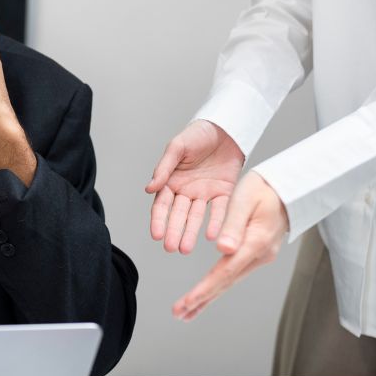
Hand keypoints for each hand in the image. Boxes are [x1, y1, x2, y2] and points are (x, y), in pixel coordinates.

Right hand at [147, 120, 244, 253]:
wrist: (226, 127)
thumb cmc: (198, 134)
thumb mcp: (177, 147)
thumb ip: (164, 168)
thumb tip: (149, 188)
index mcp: (171, 180)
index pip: (162, 205)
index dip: (158, 220)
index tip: (156, 235)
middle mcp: (186, 190)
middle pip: (178, 215)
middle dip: (174, 232)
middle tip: (171, 248)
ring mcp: (204, 193)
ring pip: (196, 217)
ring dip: (191, 232)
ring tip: (186, 248)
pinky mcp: (224, 192)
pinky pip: (219, 210)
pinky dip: (215, 222)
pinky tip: (211, 235)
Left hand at [172, 171, 287, 319]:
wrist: (290, 187)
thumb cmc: (265, 187)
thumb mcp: (245, 199)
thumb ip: (233, 224)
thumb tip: (222, 249)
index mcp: (254, 242)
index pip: (225, 272)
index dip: (204, 289)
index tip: (187, 302)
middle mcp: (259, 254)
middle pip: (226, 282)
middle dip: (201, 300)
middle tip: (179, 314)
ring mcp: (259, 256)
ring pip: (229, 281)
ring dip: (208, 297)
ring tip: (187, 312)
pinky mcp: (256, 253)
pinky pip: (233, 273)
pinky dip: (217, 285)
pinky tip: (207, 294)